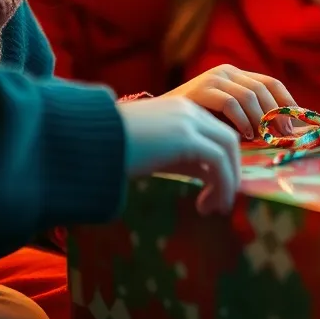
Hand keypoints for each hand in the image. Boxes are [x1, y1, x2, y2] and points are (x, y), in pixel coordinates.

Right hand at [119, 97, 241, 213]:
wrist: (88, 142)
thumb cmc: (116, 151)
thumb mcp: (159, 154)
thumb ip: (188, 161)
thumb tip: (215, 183)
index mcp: (182, 110)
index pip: (218, 134)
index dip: (224, 164)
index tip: (216, 192)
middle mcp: (189, 111)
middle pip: (228, 141)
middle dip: (231, 173)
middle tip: (222, 202)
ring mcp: (187, 122)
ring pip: (227, 151)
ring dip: (227, 183)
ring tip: (216, 208)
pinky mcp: (184, 138)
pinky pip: (218, 162)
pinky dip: (221, 185)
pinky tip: (205, 206)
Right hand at [165, 65, 295, 138]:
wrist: (148, 127)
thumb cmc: (187, 130)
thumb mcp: (223, 122)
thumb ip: (246, 123)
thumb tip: (280, 134)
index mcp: (233, 77)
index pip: (270, 83)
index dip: (288, 102)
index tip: (300, 124)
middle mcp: (225, 72)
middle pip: (264, 88)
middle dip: (279, 113)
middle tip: (286, 136)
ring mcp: (212, 78)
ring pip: (250, 95)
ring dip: (262, 119)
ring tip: (265, 138)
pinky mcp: (199, 90)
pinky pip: (230, 102)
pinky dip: (242, 120)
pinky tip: (244, 136)